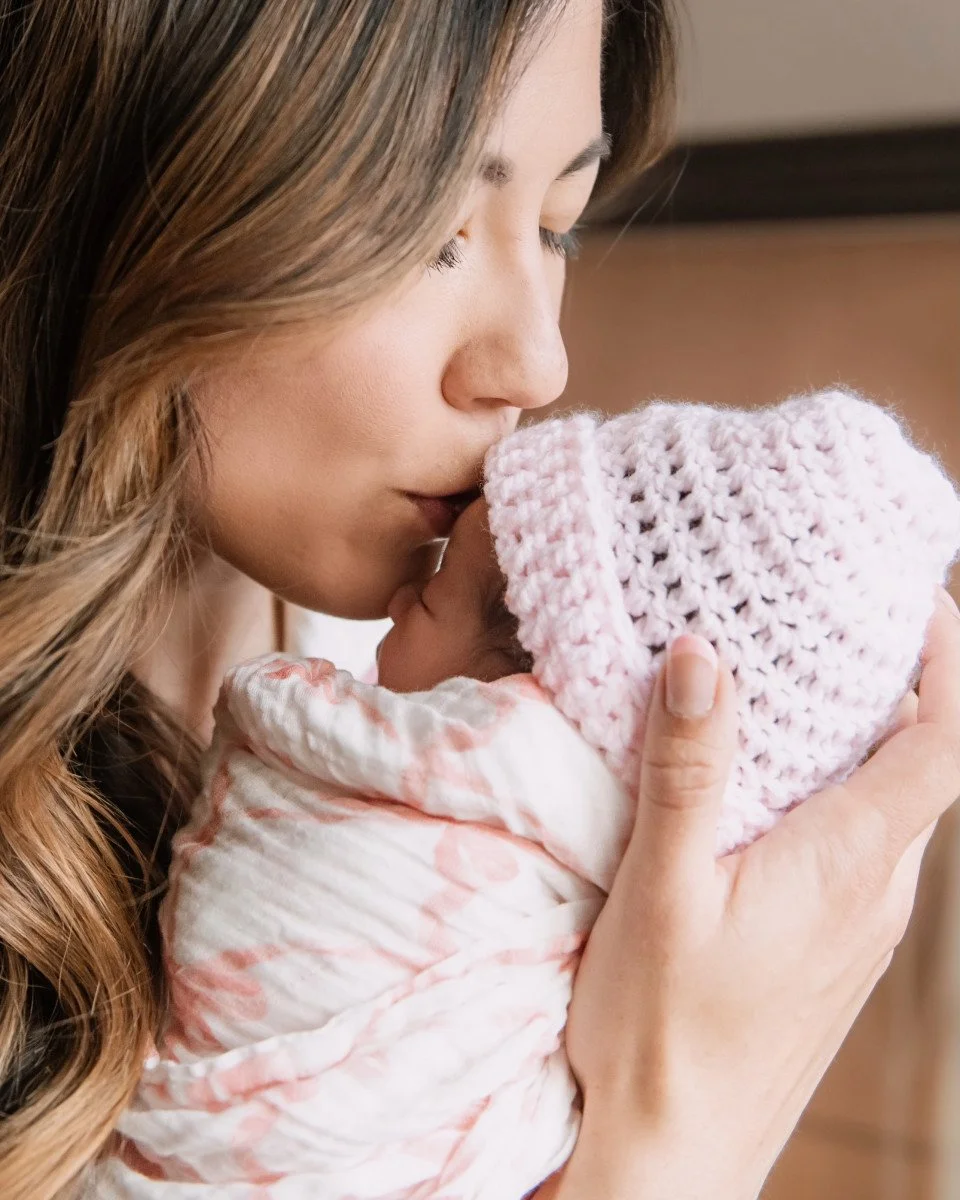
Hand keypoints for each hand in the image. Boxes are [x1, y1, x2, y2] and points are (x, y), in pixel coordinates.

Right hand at [548, 586, 959, 1199]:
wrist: (675, 1154)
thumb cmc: (660, 1029)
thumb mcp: (662, 887)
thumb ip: (689, 769)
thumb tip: (700, 654)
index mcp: (851, 863)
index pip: (945, 739)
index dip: (946, 657)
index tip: (910, 597)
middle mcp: (877, 890)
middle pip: (921, 761)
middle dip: (890, 681)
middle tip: (821, 619)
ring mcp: (860, 923)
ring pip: (886, 802)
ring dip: (854, 736)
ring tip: (782, 683)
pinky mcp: (832, 945)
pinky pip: (855, 843)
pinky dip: (829, 789)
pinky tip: (759, 783)